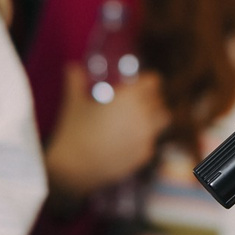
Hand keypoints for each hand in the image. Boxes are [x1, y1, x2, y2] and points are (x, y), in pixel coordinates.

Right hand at [43, 64, 168, 204]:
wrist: (73, 167)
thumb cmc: (73, 130)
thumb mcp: (74, 102)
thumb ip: (75, 81)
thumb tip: (71, 67)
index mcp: (130, 97)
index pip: (153, 82)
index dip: (147, 82)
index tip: (140, 84)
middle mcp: (144, 115)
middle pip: (159, 101)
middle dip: (150, 99)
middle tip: (136, 102)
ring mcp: (147, 136)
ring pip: (163, 121)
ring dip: (154, 118)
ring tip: (138, 120)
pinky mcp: (144, 155)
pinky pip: (151, 141)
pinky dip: (144, 139)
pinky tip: (128, 141)